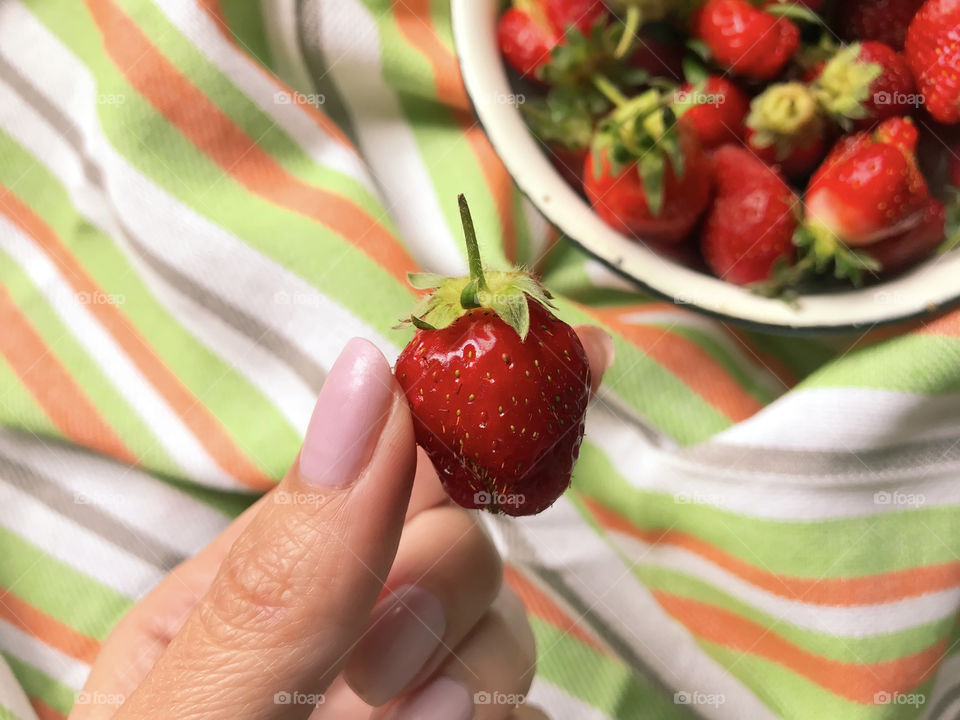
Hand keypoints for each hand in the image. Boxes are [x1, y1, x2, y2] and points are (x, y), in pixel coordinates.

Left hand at [73, 330, 612, 719]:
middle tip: (386, 684)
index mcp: (236, 602)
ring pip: (500, 632)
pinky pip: (521, 704)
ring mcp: (398, 702)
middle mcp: (324, 644)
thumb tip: (366, 382)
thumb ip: (286, 573)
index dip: (439, 431)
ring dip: (474, 682)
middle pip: (448, 543)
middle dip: (441, 597)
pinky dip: (494, 717)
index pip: (364, 469)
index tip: (533, 377)